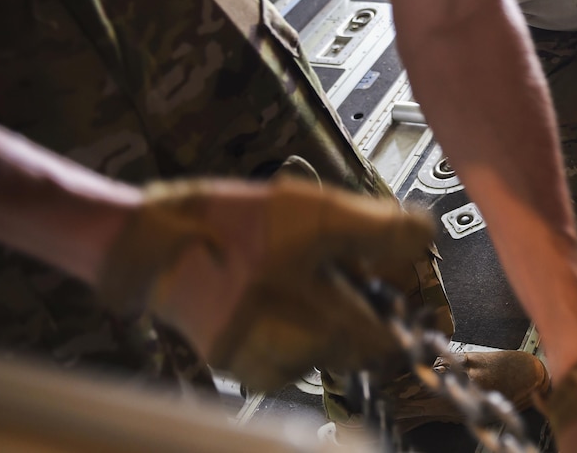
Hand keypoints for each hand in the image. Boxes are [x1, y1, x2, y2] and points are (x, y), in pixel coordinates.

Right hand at [95, 176, 433, 390]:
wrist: (151, 245)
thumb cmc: (231, 226)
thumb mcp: (314, 212)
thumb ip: (377, 229)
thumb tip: (424, 235)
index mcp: (318, 319)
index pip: (387, 344)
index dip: (398, 316)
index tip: (392, 293)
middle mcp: (292, 355)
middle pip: (354, 347)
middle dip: (357, 310)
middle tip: (335, 271)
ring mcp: (261, 364)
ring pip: (321, 349)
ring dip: (323, 318)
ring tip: (295, 276)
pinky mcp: (236, 364)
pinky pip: (285, 353)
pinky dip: (289, 327)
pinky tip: (271, 293)